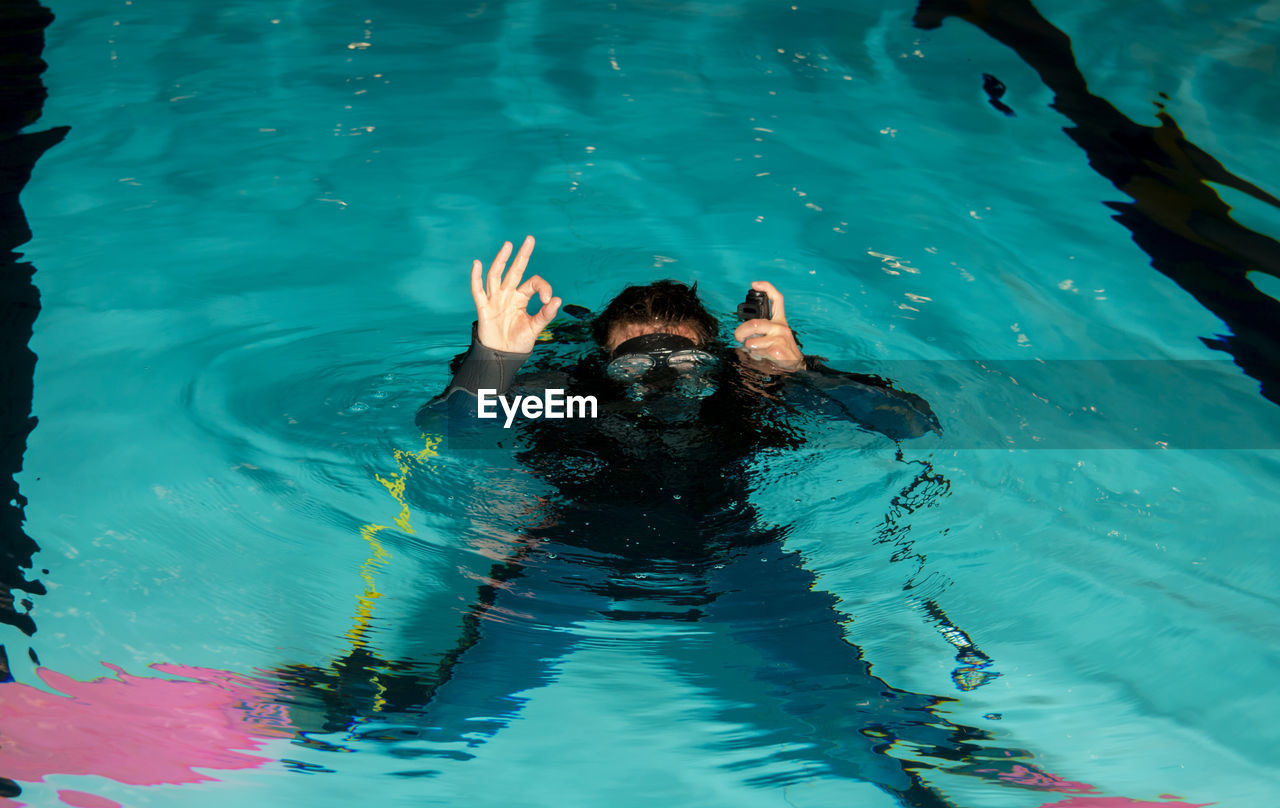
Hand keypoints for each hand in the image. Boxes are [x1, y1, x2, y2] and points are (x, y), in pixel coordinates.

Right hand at [470, 235, 560, 353]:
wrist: (502, 357)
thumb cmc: (518, 342)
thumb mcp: (535, 329)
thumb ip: (545, 315)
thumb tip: (557, 300)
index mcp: (521, 298)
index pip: (532, 283)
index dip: (542, 287)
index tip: (547, 300)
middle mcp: (508, 295)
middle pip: (515, 270)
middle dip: (522, 255)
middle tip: (530, 238)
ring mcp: (495, 300)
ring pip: (496, 275)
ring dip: (501, 260)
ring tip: (508, 245)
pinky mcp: (483, 308)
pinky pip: (477, 290)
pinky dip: (476, 277)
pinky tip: (477, 263)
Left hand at [733, 280, 803, 371]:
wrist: (794, 364)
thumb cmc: (780, 348)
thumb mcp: (774, 334)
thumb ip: (760, 329)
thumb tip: (742, 331)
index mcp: (779, 320)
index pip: (776, 299)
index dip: (766, 288)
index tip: (754, 284)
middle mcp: (781, 326)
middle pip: (755, 323)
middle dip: (741, 331)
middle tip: (738, 336)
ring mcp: (780, 337)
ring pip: (752, 341)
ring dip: (748, 347)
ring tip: (753, 350)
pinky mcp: (777, 350)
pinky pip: (756, 351)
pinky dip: (754, 355)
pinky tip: (760, 356)